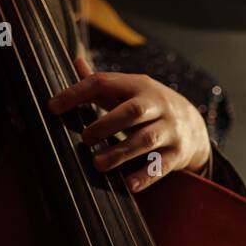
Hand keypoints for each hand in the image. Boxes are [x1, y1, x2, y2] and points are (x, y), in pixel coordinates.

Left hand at [48, 57, 211, 191]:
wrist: (193, 125)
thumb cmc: (150, 107)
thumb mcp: (131, 90)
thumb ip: (103, 82)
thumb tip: (74, 60)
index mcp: (139, 85)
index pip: (104, 83)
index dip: (77, 93)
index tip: (53, 107)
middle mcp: (157, 105)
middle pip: (132, 111)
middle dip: (106, 125)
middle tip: (85, 139)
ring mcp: (169, 130)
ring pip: (145, 140)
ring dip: (120, 153)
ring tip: (97, 165)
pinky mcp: (177, 153)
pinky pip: (161, 166)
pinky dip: (145, 176)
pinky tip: (128, 185)